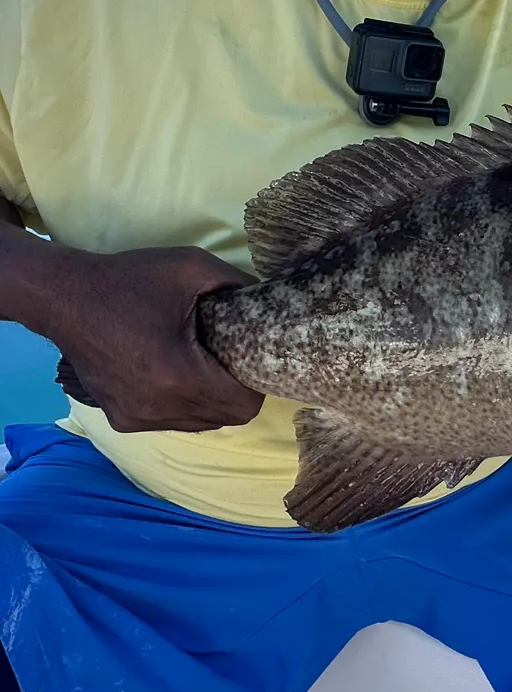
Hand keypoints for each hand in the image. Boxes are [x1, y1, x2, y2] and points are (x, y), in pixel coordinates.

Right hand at [43, 246, 263, 432]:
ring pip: (201, 424)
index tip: (253, 357)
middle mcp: (157, 406)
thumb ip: (238, 284)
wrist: (63, 297)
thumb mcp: (192, 268)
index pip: (244, 404)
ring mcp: (136, 417)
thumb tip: (267, 300)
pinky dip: (184, 405)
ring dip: (212, 401)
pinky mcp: (121, 419)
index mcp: (178, 375)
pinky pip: (172, 421)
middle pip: (227, 418)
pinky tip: (176, 374)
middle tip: (233, 359)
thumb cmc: (130, 280)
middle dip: (239, 392)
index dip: (257, 383)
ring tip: (205, 366)